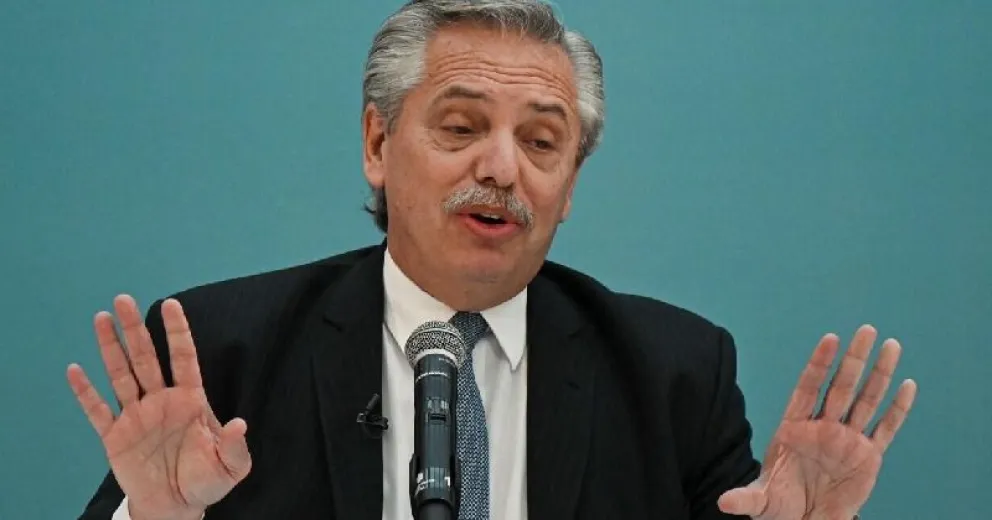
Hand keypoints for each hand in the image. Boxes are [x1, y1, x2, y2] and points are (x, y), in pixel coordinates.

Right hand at [67, 295, 251, 519]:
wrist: (176, 508)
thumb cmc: (206, 482)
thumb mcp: (230, 466)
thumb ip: (234, 445)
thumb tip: (240, 423)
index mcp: (190, 400)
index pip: (184, 358)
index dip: (177, 332)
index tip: (171, 304)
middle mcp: (161, 400)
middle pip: (146, 358)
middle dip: (135, 329)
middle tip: (124, 299)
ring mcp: (136, 416)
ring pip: (121, 375)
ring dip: (110, 348)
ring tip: (101, 318)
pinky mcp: (115, 436)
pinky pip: (98, 410)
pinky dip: (86, 392)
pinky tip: (75, 370)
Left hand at [718, 324, 916, 519]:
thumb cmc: (780, 506)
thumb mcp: (762, 501)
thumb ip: (746, 498)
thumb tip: (724, 503)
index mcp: (795, 428)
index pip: (809, 388)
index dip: (819, 364)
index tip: (830, 338)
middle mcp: (823, 427)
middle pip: (841, 387)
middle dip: (853, 359)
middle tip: (866, 330)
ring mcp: (847, 439)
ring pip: (866, 400)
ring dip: (879, 374)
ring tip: (891, 345)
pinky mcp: (868, 456)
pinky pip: (885, 428)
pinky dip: (897, 409)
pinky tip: (908, 385)